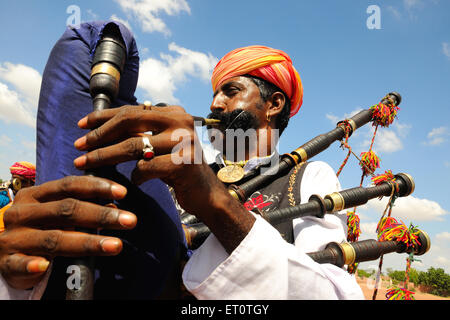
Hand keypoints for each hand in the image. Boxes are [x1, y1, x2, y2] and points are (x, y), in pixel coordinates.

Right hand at [0, 176, 136, 289]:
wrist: (1, 251)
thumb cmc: (37, 228)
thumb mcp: (56, 215)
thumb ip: (83, 209)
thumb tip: (115, 208)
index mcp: (35, 195)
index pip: (69, 185)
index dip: (96, 187)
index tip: (123, 192)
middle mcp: (22, 213)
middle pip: (66, 210)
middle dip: (101, 216)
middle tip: (131, 220)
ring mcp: (14, 237)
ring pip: (53, 239)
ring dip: (87, 242)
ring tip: (116, 246)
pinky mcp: (6, 262)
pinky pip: (20, 264)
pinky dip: (32, 265)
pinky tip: (45, 266)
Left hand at [73, 105, 254, 252]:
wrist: (208, 194)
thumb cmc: (179, 169)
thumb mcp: (162, 144)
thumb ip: (142, 131)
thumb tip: (102, 125)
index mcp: (174, 113)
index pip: (132, 109)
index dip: (103, 117)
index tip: (81, 126)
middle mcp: (181, 122)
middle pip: (129, 121)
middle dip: (99, 135)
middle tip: (79, 146)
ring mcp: (184, 142)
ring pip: (133, 146)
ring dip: (104, 156)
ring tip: (86, 164)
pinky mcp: (183, 164)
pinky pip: (145, 168)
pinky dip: (135, 177)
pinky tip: (134, 182)